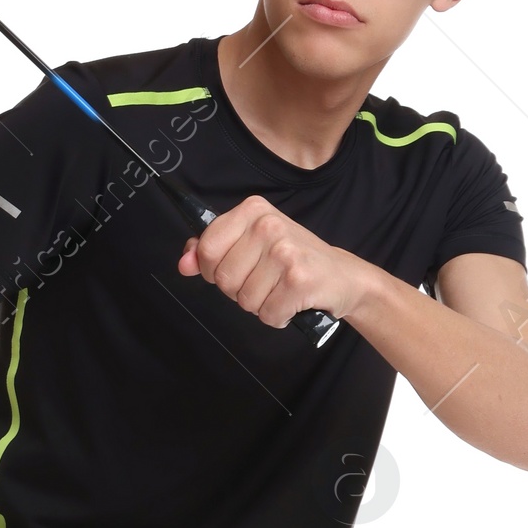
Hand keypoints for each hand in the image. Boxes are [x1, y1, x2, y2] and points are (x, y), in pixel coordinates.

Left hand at [178, 196, 358, 329]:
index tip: (235, 269)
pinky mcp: (299, 279)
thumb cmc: (293, 261)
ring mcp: (284, 252)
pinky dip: (278, 317)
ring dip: (260, 305)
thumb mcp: (251, 244)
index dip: (214, 270)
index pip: (207, 248)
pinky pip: (267, 314)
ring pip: (244, 300)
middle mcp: (268, 225)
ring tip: (280, 289)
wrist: (343, 275)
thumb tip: (184, 263)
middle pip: (224, 278)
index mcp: (253, 211)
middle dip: (239, 291)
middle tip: (265, 281)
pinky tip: (292, 301)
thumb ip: (212, 251)